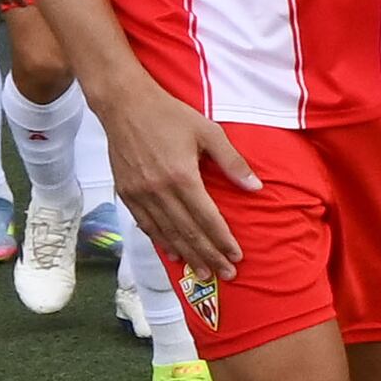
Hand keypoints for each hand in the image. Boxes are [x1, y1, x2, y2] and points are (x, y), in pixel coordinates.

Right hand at [98, 77, 259, 285]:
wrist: (124, 105)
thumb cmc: (171, 115)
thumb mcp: (209, 132)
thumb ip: (232, 162)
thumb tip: (256, 188)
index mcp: (182, 177)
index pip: (207, 218)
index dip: (222, 240)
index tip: (236, 257)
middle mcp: (159, 191)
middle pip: (187, 232)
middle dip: (208, 255)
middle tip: (225, 274)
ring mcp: (139, 194)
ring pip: (166, 233)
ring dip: (186, 254)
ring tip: (203, 272)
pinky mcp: (126, 192)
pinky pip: (145, 224)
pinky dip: (160, 241)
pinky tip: (173, 253)